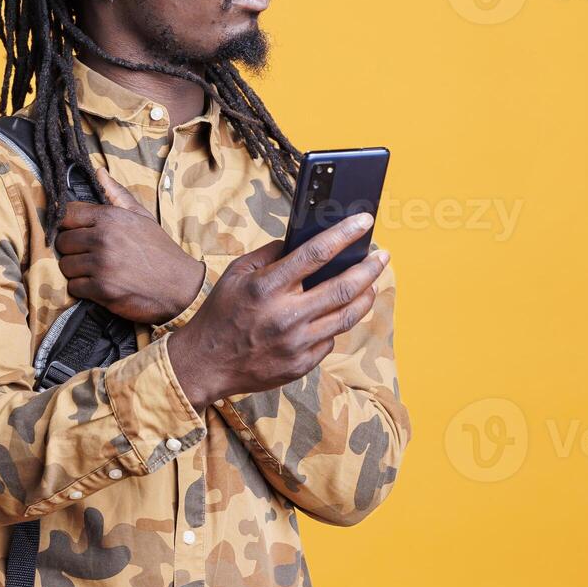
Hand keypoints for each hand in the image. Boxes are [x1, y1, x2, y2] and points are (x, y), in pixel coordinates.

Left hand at [54, 167, 206, 324]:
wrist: (180, 285)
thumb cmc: (159, 250)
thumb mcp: (141, 217)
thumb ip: (117, 194)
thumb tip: (98, 172)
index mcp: (111, 218)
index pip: (66, 214)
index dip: (67, 223)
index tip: (74, 230)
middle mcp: (103, 239)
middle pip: (62, 242)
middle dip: (72, 248)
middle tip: (88, 253)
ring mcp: (101, 265)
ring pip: (65, 265)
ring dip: (77, 270)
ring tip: (95, 270)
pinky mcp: (102, 290)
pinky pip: (74, 287)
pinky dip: (84, 288)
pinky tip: (100, 284)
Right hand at [167, 214, 388, 409]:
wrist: (205, 364)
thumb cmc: (221, 314)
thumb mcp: (236, 274)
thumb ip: (269, 254)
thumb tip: (301, 241)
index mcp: (266, 287)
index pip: (315, 253)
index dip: (344, 234)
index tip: (364, 222)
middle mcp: (285, 315)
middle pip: (344, 287)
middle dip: (370, 267)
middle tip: (382, 256)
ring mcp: (296, 343)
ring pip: (347, 316)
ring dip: (366, 296)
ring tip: (372, 283)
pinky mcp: (301, 364)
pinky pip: (330, 340)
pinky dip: (336, 323)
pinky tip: (337, 313)